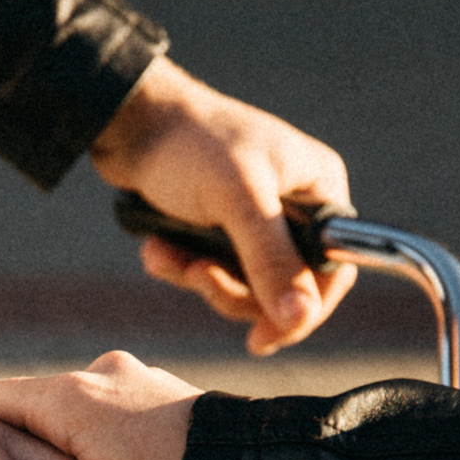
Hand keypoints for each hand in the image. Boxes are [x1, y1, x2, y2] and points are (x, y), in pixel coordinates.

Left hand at [91, 57, 353, 355]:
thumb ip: (271, 260)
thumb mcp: (236, 201)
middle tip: (197, 274)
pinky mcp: (217, 225)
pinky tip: (156, 249)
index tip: (263, 338)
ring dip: (199, 279)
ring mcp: (255, 216)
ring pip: (242, 284)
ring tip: (164, 254)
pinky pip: (211, 270)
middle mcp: (293, 204)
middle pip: (283, 286)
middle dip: (233, 290)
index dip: (302, 310)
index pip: (332, 270)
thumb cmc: (188, 144)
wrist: (126, 121)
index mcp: (317, 187)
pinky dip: (182, 266)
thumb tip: (301, 318)